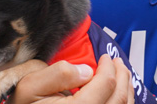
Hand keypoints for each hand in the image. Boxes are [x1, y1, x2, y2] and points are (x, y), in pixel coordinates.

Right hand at [8, 55, 133, 103]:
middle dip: (122, 76)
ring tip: (122, 76)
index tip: (105, 57)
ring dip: (125, 91)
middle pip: (118, 99)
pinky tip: (117, 95)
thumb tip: (88, 71)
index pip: (105, 85)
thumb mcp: (30, 86)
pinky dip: (122, 103)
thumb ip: (59, 74)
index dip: (109, 67)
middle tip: (118, 62)